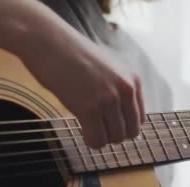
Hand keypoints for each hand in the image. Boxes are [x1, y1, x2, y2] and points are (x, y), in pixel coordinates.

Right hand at [0, 0, 145, 148]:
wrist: (49, 42)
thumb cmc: (74, 55)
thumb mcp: (110, 69)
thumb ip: (121, 90)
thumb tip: (125, 121)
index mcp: (133, 80)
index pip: (140, 119)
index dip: (124, 125)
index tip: (110, 123)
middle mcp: (125, 90)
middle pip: (130, 132)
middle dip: (114, 134)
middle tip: (98, 127)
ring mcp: (108, 100)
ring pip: (115, 138)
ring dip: (102, 137)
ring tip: (89, 127)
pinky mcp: (88, 109)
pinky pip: (97, 140)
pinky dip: (91, 142)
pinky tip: (83, 132)